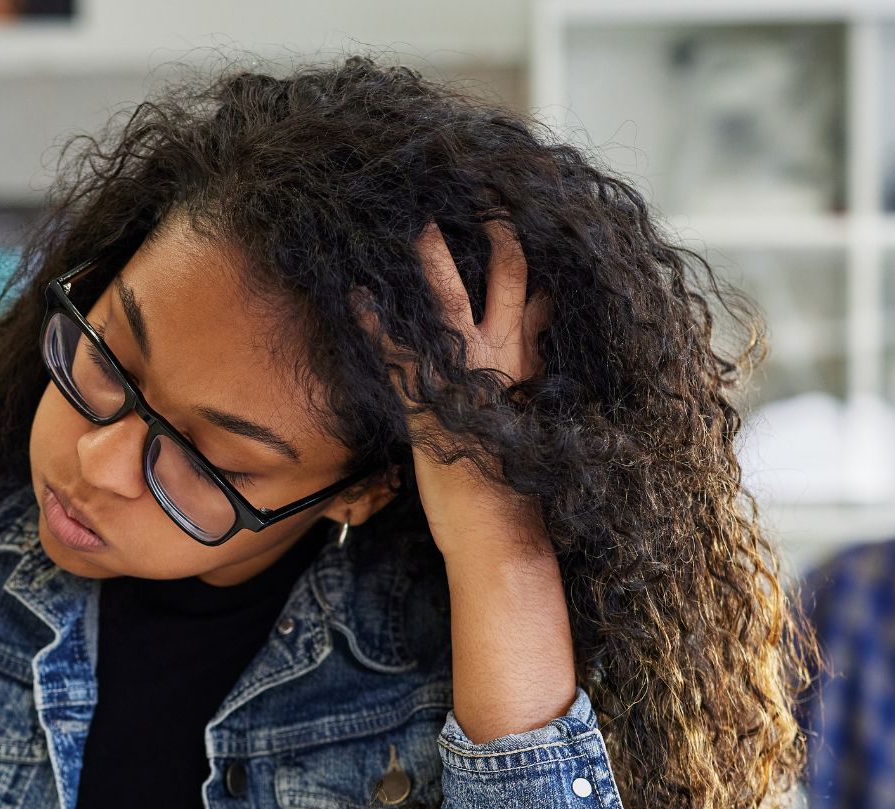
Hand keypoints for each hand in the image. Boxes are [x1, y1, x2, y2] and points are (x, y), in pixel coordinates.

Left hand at [406, 221, 552, 556]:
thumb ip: (530, 366)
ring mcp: (467, 376)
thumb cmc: (511, 482)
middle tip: (472, 188)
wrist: (501, 533)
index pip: (533, 289)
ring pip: (449, 301)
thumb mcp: (529, 415)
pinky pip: (398, 351)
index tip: (505, 209)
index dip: (518, 246)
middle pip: (506, 275)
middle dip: (491, 229)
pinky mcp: (430, 403)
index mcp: (528, 361)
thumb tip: (540, 323)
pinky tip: (354, 294)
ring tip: (406, 218)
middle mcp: (504, 358)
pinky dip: (374, 322)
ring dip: (427, 258)